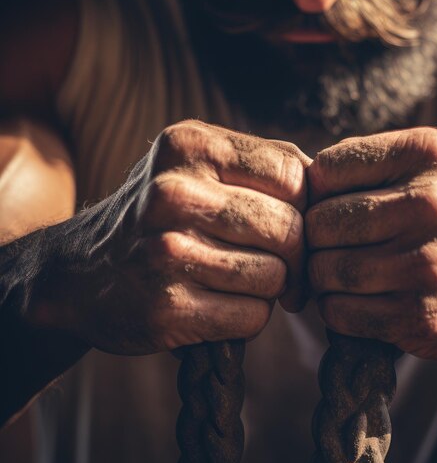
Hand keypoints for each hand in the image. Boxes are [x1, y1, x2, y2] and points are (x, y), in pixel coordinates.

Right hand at [31, 121, 309, 353]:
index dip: (308, 207)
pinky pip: (253, 316)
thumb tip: (332, 183)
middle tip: (286, 269)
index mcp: (190, 145)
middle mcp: (174, 193)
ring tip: (243, 282)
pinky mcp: (166, 308)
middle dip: (297, 256)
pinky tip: (223, 306)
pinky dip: (250, 317)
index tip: (298, 227)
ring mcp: (166, 252)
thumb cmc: (158, 216)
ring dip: (272, 289)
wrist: (79, 275)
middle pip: (289, 229)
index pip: (293, 175)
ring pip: (276, 277)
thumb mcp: (196, 165)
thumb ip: (262, 163)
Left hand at [306, 127, 436, 364]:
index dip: (318, 194)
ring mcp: (426, 264)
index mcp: (429, 156)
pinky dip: (337, 310)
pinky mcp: (421, 317)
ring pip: (324, 270)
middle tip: (332, 249)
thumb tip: (298, 186)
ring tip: (346, 276)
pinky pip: (339, 312)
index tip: (332, 208)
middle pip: (320, 223)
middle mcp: (431, 205)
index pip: (327, 169)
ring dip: (323, 278)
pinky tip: (359, 302)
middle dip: (316, 240)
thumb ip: (372, 164)